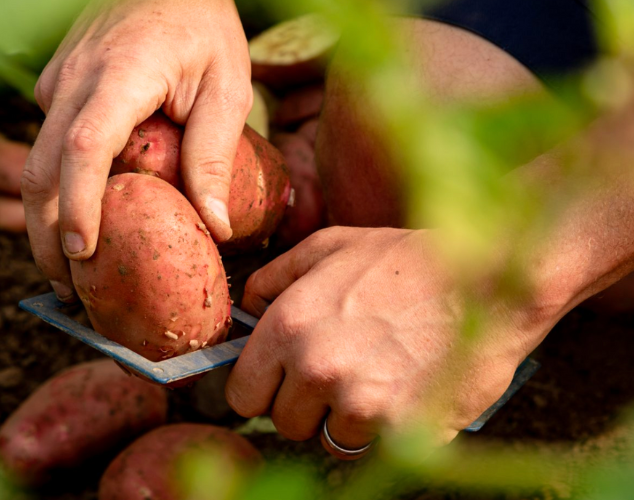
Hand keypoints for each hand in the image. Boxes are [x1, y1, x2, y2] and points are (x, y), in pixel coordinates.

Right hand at [21, 0, 251, 300]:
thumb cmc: (203, 25)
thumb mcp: (227, 85)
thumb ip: (214, 154)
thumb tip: (215, 228)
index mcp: (120, 76)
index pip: (83, 147)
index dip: (77, 204)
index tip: (81, 254)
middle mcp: (75, 80)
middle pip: (41, 168)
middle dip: (46, 235)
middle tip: (68, 290)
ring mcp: (57, 82)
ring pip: (36, 161)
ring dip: (45, 219)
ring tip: (68, 269)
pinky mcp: (55, 87)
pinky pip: (47, 144)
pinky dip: (57, 188)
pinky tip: (79, 218)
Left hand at [226, 227, 554, 456]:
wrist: (491, 278)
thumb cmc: (409, 259)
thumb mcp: (329, 247)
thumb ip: (274, 279)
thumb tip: (247, 309)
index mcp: (288, 326)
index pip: (242, 395)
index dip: (262, 391)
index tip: (281, 384)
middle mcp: (316, 369)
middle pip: (285, 423)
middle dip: (307, 406)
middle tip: (342, 375)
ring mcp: (359, 403)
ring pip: (330, 439)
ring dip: (348, 420)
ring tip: (380, 377)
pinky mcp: (402, 430)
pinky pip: (374, 449)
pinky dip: (386, 431)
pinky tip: (404, 391)